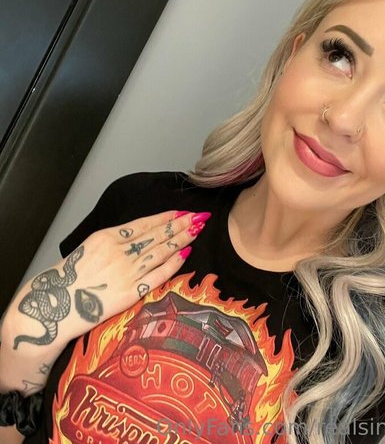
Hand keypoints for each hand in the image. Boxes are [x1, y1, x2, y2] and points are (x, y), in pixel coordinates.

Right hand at [12, 210, 209, 349]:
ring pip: (161, 251)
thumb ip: (114, 241)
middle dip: (181, 224)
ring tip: (197, 230)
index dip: (167, 217)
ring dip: (182, 239)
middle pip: (157, 235)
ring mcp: (126, 272)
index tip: (182, 211)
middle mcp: (119, 251)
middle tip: (199, 216)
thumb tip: (139, 235)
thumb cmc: (69, 277)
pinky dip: (173, 263)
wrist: (53, 305)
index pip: (145, 223)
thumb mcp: (89, 248)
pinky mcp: (130, 292)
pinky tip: (186, 254)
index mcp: (107, 237)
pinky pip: (157, 275)